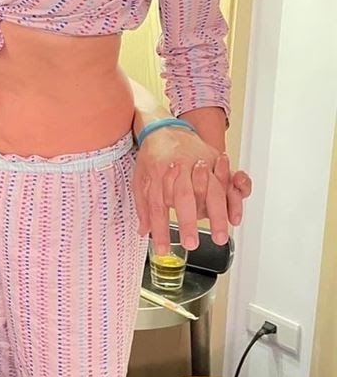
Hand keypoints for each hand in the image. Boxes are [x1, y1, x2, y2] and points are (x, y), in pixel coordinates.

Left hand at [133, 126, 251, 253]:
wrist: (165, 127)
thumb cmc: (153, 156)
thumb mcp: (140, 178)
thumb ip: (143, 206)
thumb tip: (143, 231)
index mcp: (158, 173)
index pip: (157, 206)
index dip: (160, 229)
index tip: (162, 249)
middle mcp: (180, 168)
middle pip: (184, 197)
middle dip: (188, 223)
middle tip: (192, 244)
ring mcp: (200, 164)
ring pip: (211, 190)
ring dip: (216, 216)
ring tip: (219, 237)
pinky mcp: (216, 162)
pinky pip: (230, 179)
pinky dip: (235, 196)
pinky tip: (235, 215)